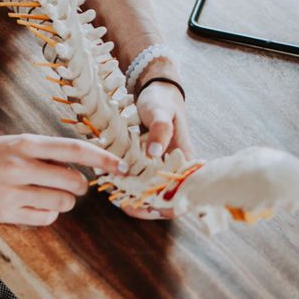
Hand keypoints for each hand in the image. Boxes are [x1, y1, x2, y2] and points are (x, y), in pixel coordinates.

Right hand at [0, 134, 127, 225]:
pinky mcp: (7, 212)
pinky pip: (45, 218)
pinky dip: (47, 215)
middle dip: (79, 187)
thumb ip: (41, 150)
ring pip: (62, 203)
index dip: (102, 158)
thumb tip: (77, 160)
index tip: (120, 164)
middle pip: (73, 182)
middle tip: (73, 186)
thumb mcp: (10, 142)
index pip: (74, 150)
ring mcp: (13, 191)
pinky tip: (34, 206)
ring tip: (47, 195)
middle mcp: (21, 165)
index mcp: (24, 144)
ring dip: (63, 202)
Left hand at [127, 79, 193, 220]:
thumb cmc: (162, 101)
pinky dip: (126, 184)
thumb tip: (154, 152)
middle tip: (121, 203)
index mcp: (186, 161)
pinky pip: (138, 180)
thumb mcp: (161, 111)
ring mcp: (161, 167)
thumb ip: (160, 129)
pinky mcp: (147, 164)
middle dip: (143, 205)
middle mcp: (176, 168)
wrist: (155, 91)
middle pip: (164, 199)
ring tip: (114, 194)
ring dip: (133, 197)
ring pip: (150, 192)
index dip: (167, 207)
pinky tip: (111, 182)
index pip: (184, 194)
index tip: (145, 207)